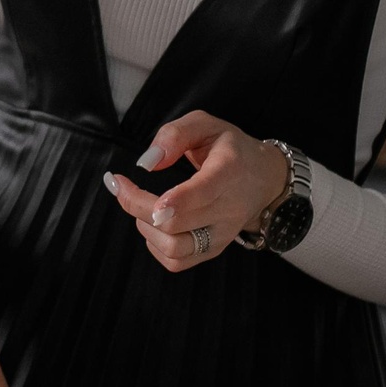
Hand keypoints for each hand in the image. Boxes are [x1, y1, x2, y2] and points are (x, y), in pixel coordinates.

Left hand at [100, 111, 289, 273]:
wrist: (264, 179)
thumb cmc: (230, 149)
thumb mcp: (206, 124)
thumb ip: (175, 134)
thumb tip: (147, 162)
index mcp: (228, 171)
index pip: (204, 192)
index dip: (174, 199)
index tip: (141, 191)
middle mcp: (228, 209)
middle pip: (175, 223)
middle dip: (137, 205)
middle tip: (121, 185)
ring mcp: (222, 235)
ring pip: (174, 249)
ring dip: (145, 227)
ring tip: (143, 204)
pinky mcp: (214, 250)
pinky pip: (177, 262)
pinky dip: (154, 245)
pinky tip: (154, 223)